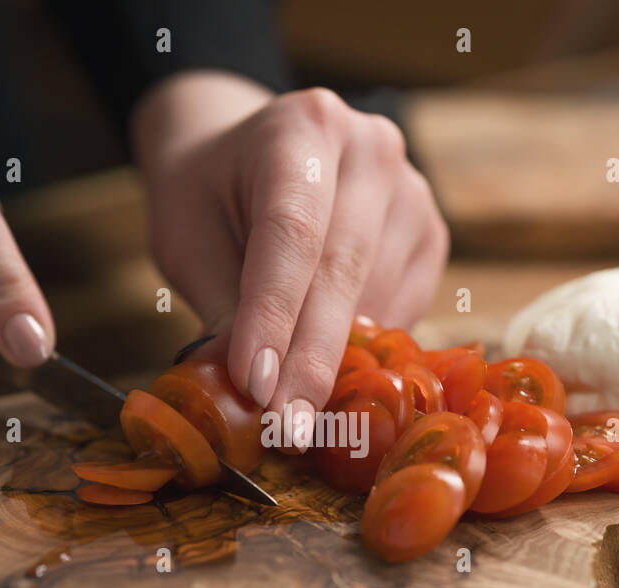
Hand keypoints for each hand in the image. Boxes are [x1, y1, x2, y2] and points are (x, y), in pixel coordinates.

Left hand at [132, 72, 448, 449]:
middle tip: (285, 429)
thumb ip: (220, 306)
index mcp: (300, 127)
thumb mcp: (188, 240)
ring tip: (293, 404)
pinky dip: (366, 347)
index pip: (291, 233)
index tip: (258, 388)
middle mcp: (369, 147)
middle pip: (343, 270)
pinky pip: (403, 308)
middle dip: (310, 360)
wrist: (248, 154)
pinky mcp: (430, 233)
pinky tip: (328, 359)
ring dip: (335, 361)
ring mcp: (410, 189)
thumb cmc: (210, 197)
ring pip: (376, 297)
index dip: (275, 316)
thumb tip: (247, 391)